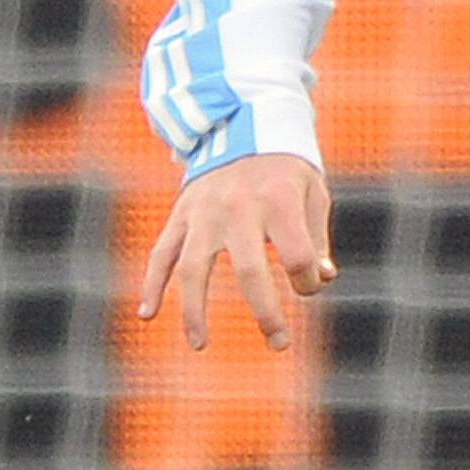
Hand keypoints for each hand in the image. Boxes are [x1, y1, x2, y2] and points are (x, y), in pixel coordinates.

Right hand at [136, 151, 332, 349]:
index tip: (308, 284)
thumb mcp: (312, 193)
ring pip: (192, 269)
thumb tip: (321, 280)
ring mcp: (204, 213)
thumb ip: (316, 238)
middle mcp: (238, 208)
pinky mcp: (181, 215)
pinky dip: (151, 284)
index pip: (298, 257)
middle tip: (279, 343)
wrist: (241, 124)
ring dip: (194, 311)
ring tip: (199, 344)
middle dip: (266, 312)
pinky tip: (147, 314)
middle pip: (250, 271)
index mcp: (279, 201)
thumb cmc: (285, 167)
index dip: (307, 280)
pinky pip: (161, 253)